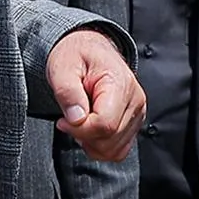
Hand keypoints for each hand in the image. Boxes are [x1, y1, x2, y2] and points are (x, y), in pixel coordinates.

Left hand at [48, 29, 144, 162]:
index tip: (63, 121)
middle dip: (83, 136)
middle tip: (69, 120)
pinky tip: (90, 131)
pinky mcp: (133, 122)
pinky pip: (119, 149)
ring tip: (80, 123)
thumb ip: (68, 92)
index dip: (79, 129)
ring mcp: (136, 112)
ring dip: (92, 144)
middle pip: (110, 139)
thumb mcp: (62, 67)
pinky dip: (101, 147)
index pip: (105, 124)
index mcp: (119, 83)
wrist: (88, 49)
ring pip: (116, 149)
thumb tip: (76, 118)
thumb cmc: (76, 55)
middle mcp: (134, 99)